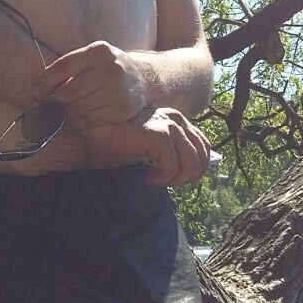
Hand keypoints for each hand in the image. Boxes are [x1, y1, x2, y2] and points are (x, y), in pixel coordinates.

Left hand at [36, 42, 148, 127]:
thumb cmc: (109, 67)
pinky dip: (81, 122)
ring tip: (72, 108)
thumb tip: (40, 86)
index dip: (45, 81)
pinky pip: (90, 121)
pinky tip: (83, 116)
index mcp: (98, 52)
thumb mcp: (93, 56)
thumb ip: (70, 66)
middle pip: (69, 91)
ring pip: (78, 108)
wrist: (144, 77)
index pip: (63, 67)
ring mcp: (118, 89)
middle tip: (58, 101)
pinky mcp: (122, 108)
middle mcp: (110, 69)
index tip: (38, 91)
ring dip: (69, 112)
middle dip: (58, 99)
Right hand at [72, 108, 211, 186]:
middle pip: (202, 156)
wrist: (99, 124)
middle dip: (189, 176)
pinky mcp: (160, 136)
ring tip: (158, 180)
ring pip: (191, 164)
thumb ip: (169, 148)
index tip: (180, 179)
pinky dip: (163, 179)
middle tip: (169, 183)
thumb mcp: (151, 141)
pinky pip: (172, 167)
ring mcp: (170, 127)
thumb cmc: (121, 135)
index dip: (198, 167)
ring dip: (176, 179)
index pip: (204, 145)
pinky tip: (149, 178)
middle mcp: (177, 121)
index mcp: (178, 119)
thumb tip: (186, 172)